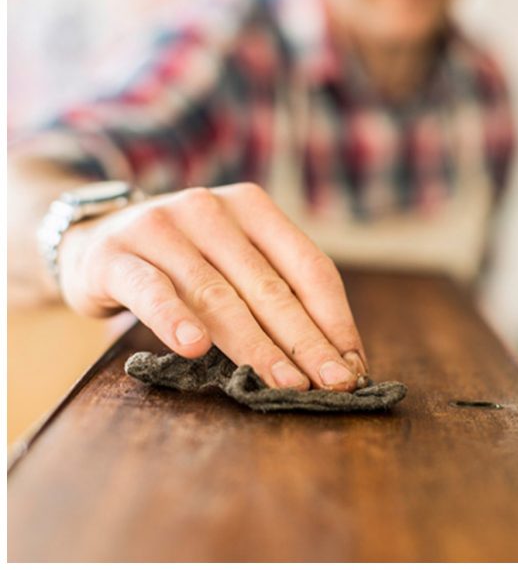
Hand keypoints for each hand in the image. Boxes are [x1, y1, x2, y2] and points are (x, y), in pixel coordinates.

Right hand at [56, 182, 368, 391]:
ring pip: (219, 295)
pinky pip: (152, 290)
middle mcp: (212, 209)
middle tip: (332, 383)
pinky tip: (196, 348)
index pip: (309, 267)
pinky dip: (175, 319)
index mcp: (253, 207)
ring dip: (256, 345)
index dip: (335, 318)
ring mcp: (162, 227)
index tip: (353, 364)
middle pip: (270, 287)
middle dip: (306, 342)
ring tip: (284, 382)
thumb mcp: (233, 263)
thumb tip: (341, 357)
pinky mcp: (117, 255)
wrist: (90, 239)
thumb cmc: (182, 262)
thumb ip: (278, 296)